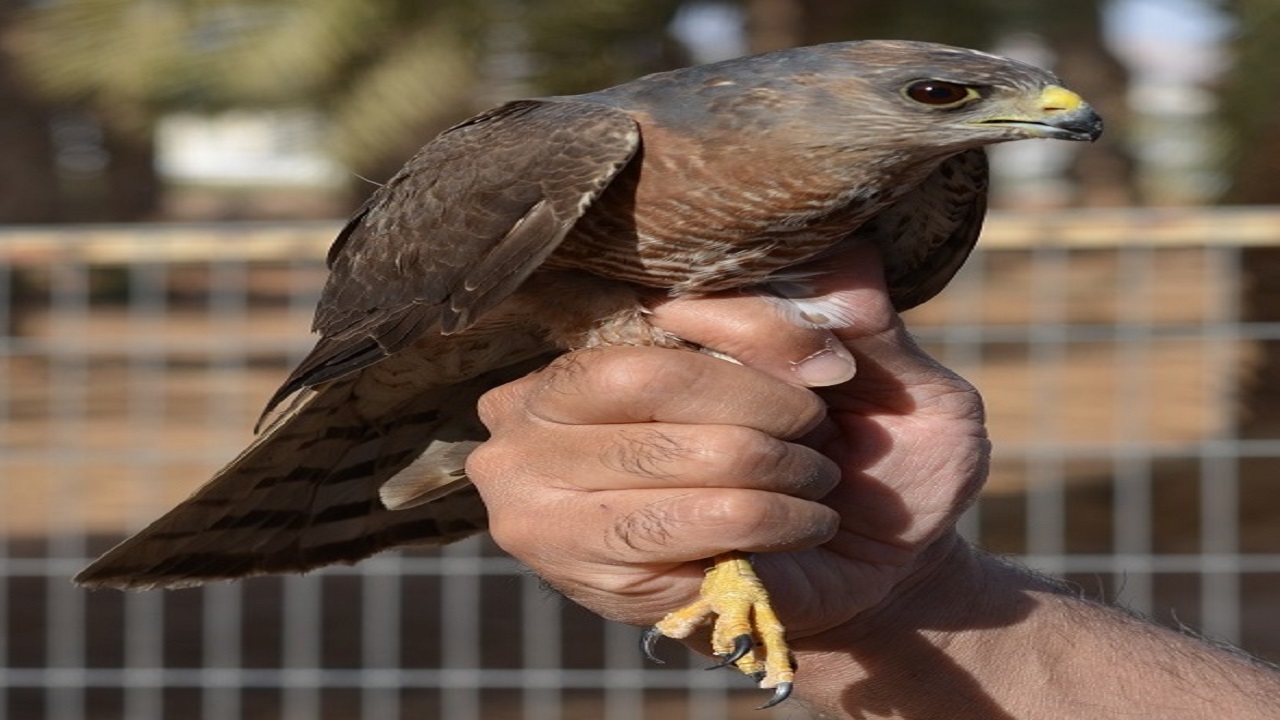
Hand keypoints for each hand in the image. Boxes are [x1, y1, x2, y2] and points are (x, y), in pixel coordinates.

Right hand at [467, 244, 988, 649]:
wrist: (866, 563)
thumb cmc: (867, 446)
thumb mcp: (880, 367)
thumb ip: (852, 311)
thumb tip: (843, 263)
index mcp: (607, 334)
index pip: (655, 309)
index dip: (746, 329)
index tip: (832, 366)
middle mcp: (544, 405)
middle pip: (647, 375)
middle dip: (762, 407)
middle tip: (820, 434)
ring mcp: (544, 489)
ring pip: (672, 453)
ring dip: (774, 467)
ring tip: (816, 480)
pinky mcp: (587, 567)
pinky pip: (685, 525)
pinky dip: (770, 520)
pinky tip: (804, 525)